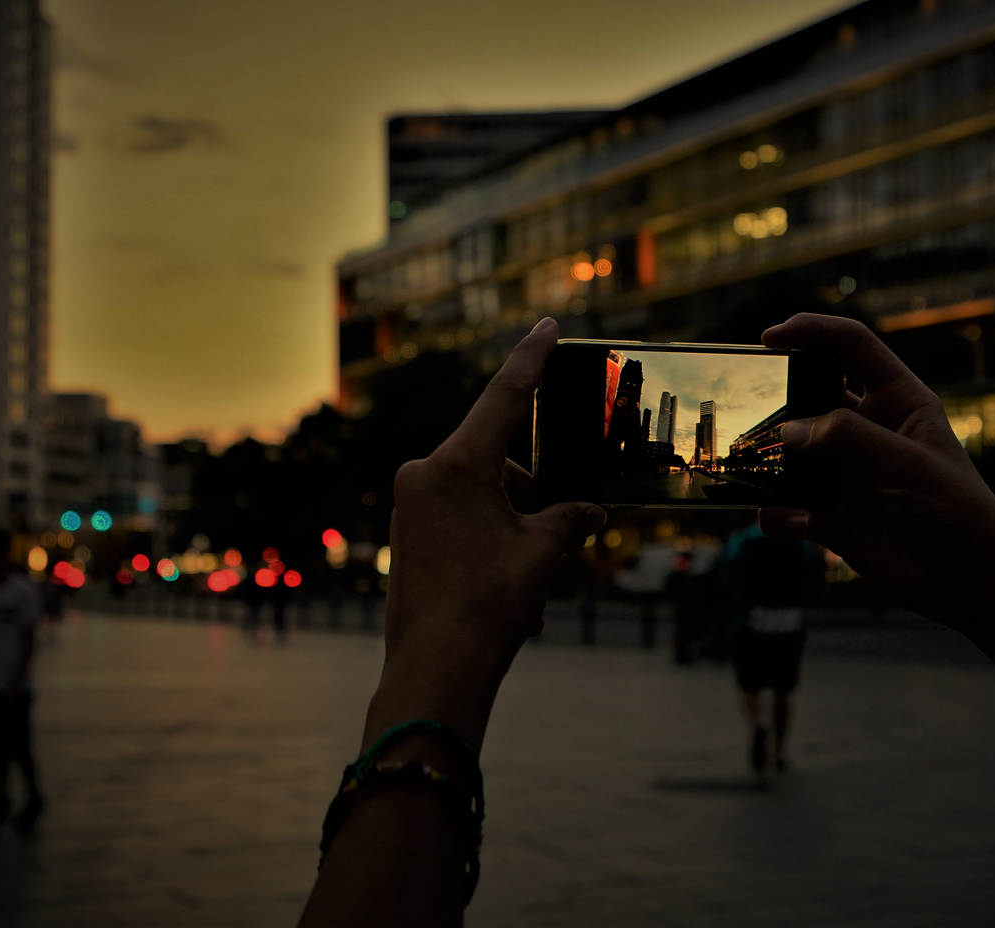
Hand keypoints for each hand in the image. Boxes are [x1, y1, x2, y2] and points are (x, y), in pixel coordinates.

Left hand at [369, 317, 604, 748]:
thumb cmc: (488, 605)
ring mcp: (409, 508)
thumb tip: (588, 511)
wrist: (436, 669)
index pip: (503, 398)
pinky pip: (460, 522)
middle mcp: (422, 476)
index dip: (530, 360)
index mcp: (453, 466)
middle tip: (553, 538)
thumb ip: (570, 518)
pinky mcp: (406, 536)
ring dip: (513, 525)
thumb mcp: (543, 552)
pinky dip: (491, 542)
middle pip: (498, 463)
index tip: (546, 325)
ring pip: (481, 496)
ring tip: (528, 580)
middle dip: (532, 494)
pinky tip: (508, 588)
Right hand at [758, 314, 994, 629]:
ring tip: (757, 471)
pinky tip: (794, 522)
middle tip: (749, 410)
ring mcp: (846, 473)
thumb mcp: (907, 461)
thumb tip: (789, 431)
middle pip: (810, 398)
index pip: (851, 347)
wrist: (968, 580)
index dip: (813, 331)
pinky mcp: (832, 515)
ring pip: (791, 455)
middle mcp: (868, 431)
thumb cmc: (956, 509)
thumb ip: (848, 437)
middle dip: (778, 403)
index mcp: (897, 401)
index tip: (771, 337)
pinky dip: (780, 513)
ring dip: (770, 464)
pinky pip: (789, 506)